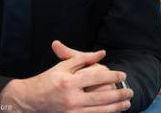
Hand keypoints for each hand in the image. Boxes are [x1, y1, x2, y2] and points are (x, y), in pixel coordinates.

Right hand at [0, 41, 132, 111]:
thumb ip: (82, 59)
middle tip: (130, 91)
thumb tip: (101, 53)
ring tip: (127, 102)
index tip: (122, 74)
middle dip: (119, 94)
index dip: (112, 75)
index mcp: (68, 81)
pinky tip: (114, 112)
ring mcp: (72, 111)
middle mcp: (71, 97)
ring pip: (101, 110)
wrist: (29, 100)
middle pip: (102, 96)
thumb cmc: (47, 81)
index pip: (96, 77)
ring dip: (116, 107)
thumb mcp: (62, 67)